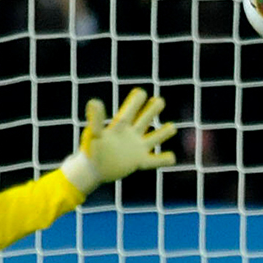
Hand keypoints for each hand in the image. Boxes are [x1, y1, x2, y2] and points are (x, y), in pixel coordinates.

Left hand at [60, 88, 177, 193]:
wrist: (92, 170)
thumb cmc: (90, 150)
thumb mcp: (94, 134)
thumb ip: (96, 119)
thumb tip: (94, 101)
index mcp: (120, 127)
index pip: (130, 112)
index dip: (136, 102)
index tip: (141, 92)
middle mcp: (131, 135)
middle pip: (144, 120)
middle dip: (152, 110)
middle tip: (159, 101)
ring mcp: (137, 148)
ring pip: (154, 138)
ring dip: (164, 133)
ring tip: (172, 127)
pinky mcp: (140, 161)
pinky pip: (154, 161)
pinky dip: (163, 160)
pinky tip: (172, 158)